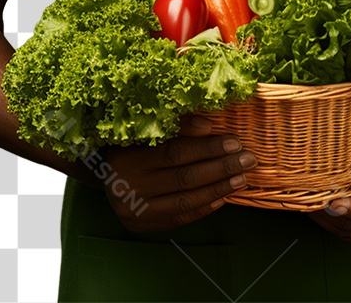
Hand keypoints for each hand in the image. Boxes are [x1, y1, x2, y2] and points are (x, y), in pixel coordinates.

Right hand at [99, 115, 256, 232]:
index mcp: (127, 158)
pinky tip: (223, 196)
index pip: (175, 153)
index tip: (235, 142)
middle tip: (248, 159)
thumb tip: (208, 125)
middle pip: (184, 178)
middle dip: (221, 168)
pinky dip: (204, 207)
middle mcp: (129, 188)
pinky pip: (180, 218)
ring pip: (185, 201)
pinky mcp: (143, 226)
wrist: (102, 172)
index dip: (207, 148)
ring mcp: (135, 211)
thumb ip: (176, 125)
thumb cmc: (129, 143)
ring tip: (242, 178)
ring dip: (218, 189)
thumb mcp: (145, 129)